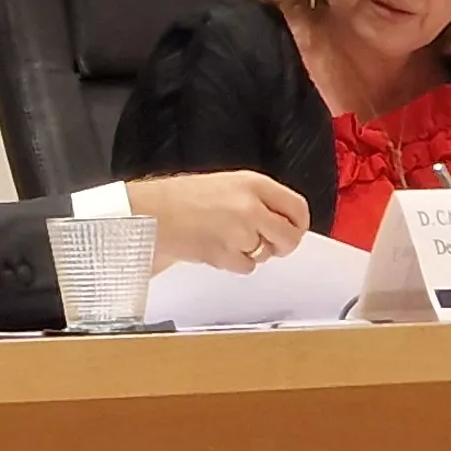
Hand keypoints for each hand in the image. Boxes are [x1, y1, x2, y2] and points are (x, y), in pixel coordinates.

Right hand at [126, 170, 309, 272]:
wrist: (151, 212)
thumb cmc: (182, 197)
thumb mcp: (228, 184)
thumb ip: (258, 199)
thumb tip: (283, 220)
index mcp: (254, 183)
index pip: (297, 208)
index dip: (299, 223)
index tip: (294, 229)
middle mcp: (251, 206)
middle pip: (290, 236)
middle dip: (283, 244)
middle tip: (271, 244)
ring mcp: (239, 232)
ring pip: (266, 254)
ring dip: (253, 252)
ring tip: (228, 239)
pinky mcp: (226, 254)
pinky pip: (246, 267)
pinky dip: (235, 263)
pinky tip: (218, 248)